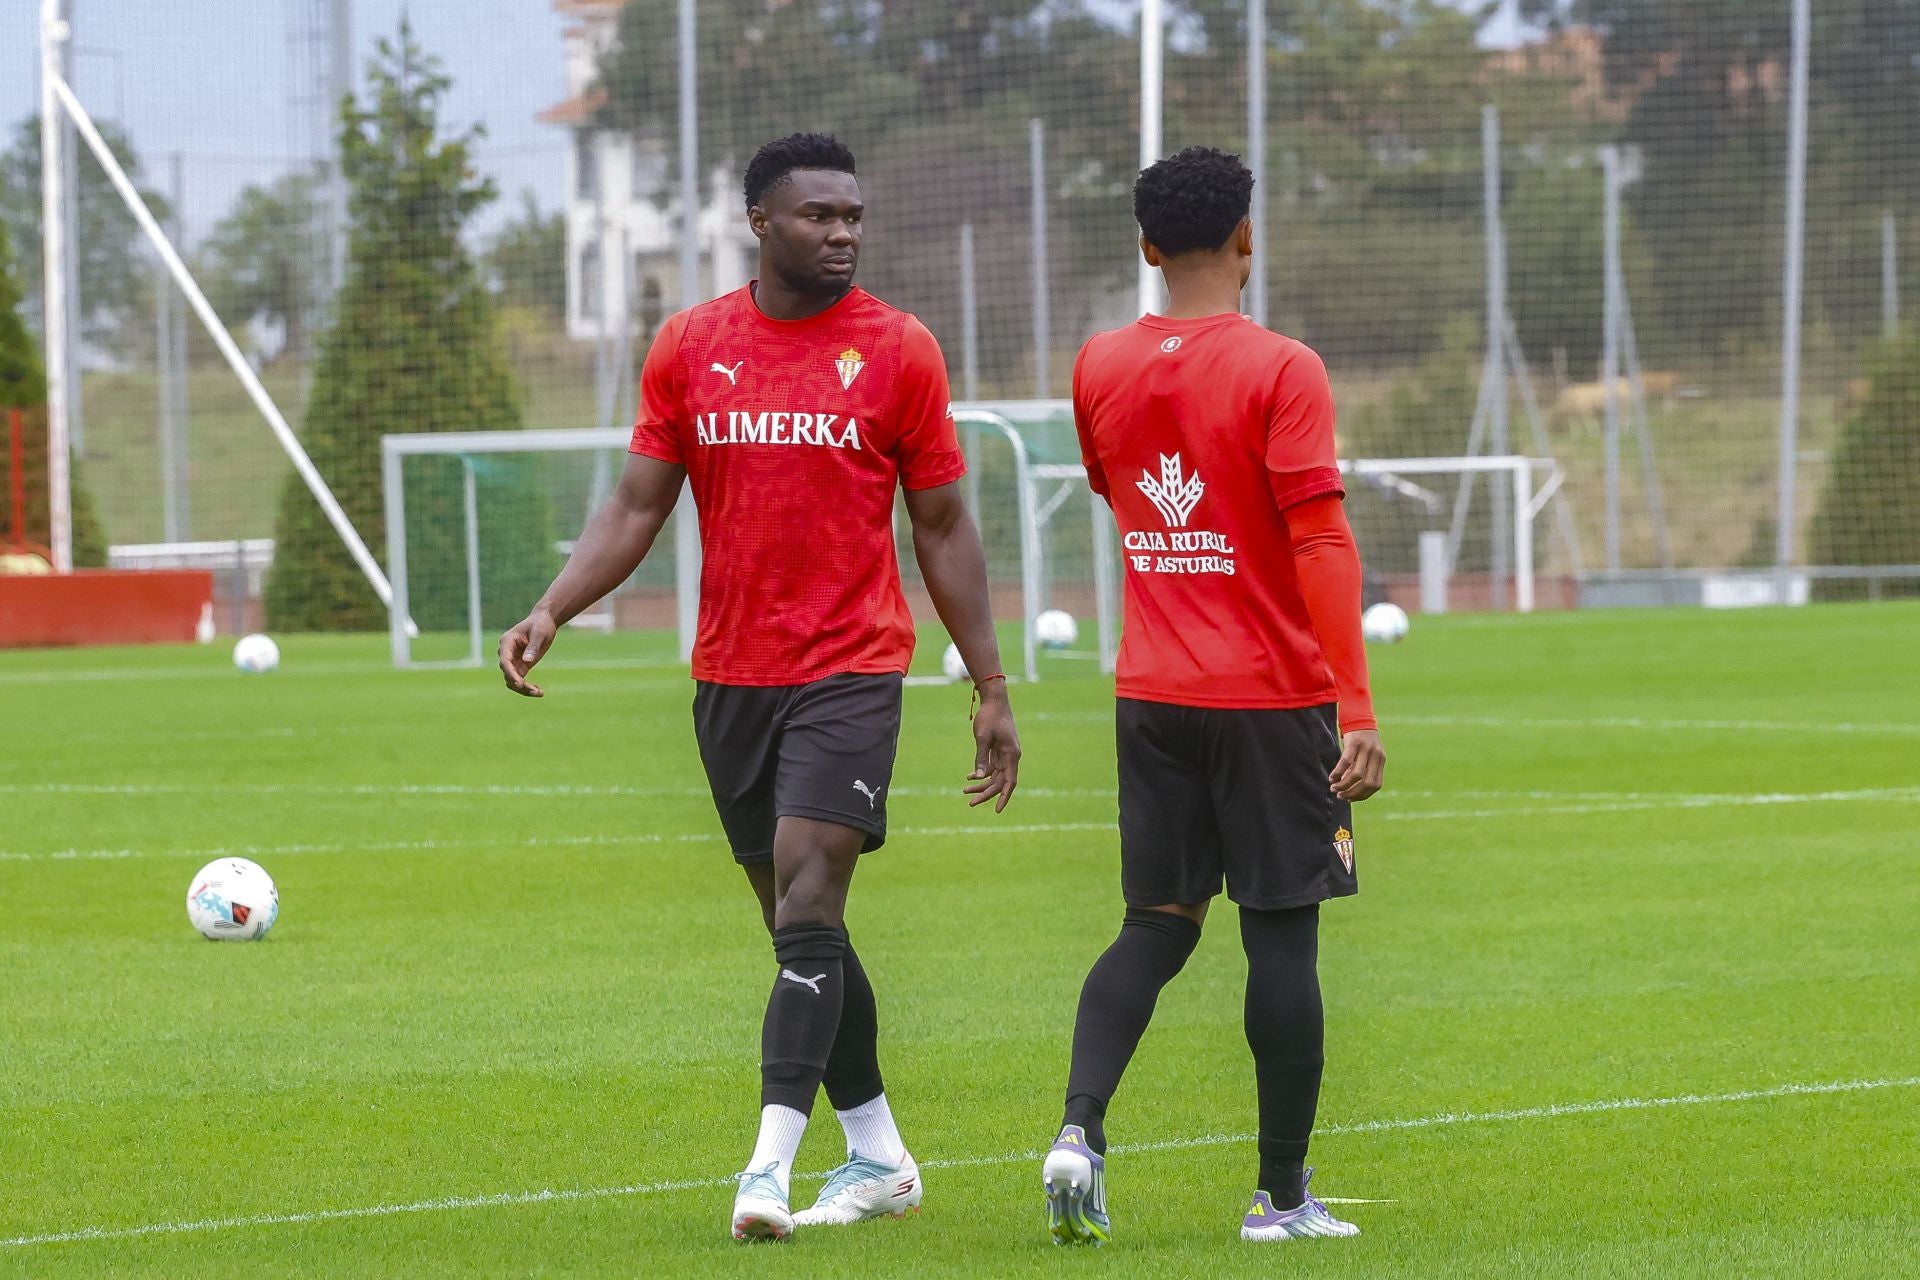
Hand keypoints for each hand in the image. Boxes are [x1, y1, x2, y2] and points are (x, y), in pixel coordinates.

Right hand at [498, 609, 557, 697]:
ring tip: (539, 693)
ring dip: (523, 689)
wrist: (544, 621)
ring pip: (512, 680)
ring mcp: (513, 661)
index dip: (511, 673)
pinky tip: (540, 692)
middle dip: (519, 684)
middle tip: (535, 691)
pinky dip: (527, 687)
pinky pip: (520, 681)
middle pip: (507, 673)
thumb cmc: (541, 624)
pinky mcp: (520, 666)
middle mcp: (506, 653)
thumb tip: (527, 661)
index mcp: (507, 642)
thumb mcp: (539, 633)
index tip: (519, 683)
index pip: (504, 661)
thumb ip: (533, 647)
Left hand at [963, 685, 1020, 811]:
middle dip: (986, 793)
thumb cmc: (990, 716)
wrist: (994, 700)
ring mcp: (1005, 754)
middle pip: (1000, 782)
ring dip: (981, 784)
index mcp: (1012, 755)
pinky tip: (969, 778)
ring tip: (964, 791)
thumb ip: (981, 757)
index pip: (1010, 782)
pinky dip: (981, 774)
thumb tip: (978, 777)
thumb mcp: (983, 737)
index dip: (1004, 797)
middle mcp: (1011, 757)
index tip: (997, 810)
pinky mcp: (999, 751)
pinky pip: (992, 768)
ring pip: (995, 776)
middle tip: (970, 802)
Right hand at [1330, 728, 1383, 801]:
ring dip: (1344, 785)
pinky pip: (1346, 762)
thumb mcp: (1367, 754)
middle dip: (1353, 793)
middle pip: (1367, 783)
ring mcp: (1366, 750)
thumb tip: (1348, 787)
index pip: (1375, 785)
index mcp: (1381, 760)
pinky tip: (1331, 778)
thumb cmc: (1361, 738)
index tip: (1351, 799)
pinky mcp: (1354, 743)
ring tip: (1334, 788)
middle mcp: (1375, 756)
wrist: (1359, 716)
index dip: (1363, 795)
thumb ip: (1362, 769)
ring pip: (1356, 775)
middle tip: (1341, 796)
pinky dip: (1338, 773)